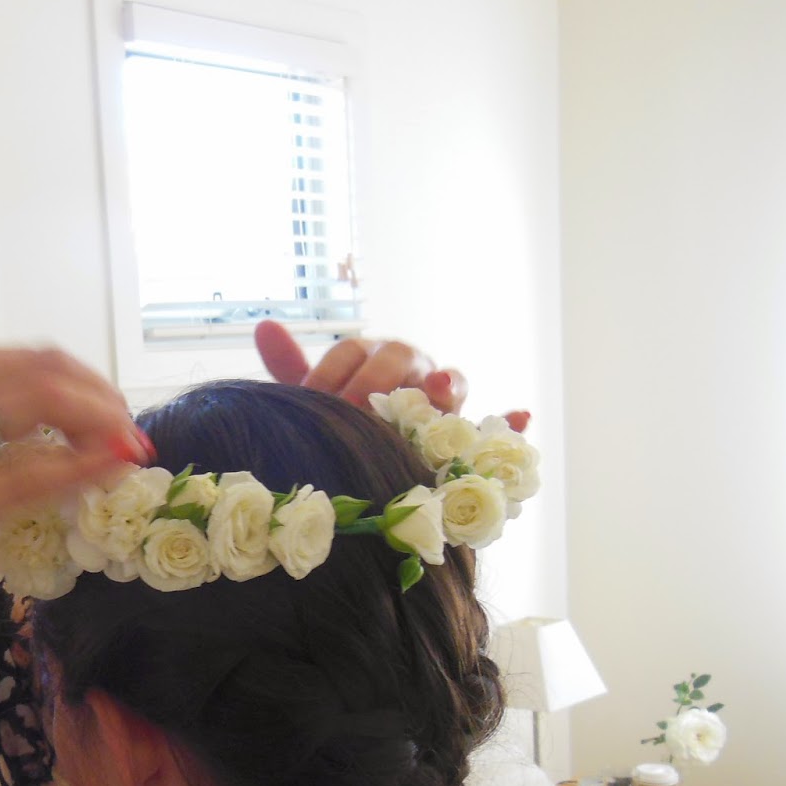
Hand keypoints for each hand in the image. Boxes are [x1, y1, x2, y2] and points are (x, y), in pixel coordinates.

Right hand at [0, 346, 145, 678]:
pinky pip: (27, 475)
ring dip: (100, 425)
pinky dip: (80, 466)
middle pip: (42, 370)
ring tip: (128, 448)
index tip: (100, 406)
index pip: (15, 355)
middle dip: (99, 396)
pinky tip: (107, 471)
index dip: (73, 379)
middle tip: (126, 428)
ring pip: (43, 409)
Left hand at [254, 320, 529, 430]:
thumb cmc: (348, 424)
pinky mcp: (470, 430)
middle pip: (401, 357)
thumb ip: (294, 368)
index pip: (351, 352)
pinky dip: (512, 417)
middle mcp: (410, 369)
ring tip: (441, 389)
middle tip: (357, 410)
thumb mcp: (319, 402)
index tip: (312, 402)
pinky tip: (521, 416)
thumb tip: (264, 325)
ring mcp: (444, 398)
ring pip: (451, 380)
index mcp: (371, 356)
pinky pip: (498, 420)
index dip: (330, 375)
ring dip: (448, 383)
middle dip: (376, 381)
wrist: (378, 459)